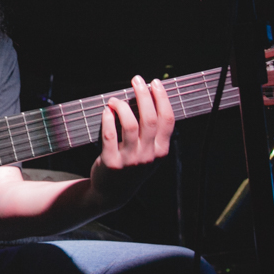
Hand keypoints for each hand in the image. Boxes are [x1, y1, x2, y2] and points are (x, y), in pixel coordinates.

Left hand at [90, 75, 174, 197]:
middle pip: (150, 119)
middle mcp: (148, 155)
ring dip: (121, 107)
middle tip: (137, 80)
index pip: (167, 120)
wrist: (112, 193)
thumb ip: (152, 133)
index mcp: (161, 151)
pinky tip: (106, 110)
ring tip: (114, 99)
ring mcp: (130, 160)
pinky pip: (110, 135)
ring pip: (129, 125)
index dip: (162, 99)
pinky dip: (108, 118)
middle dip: (144, 95)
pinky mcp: (111, 162)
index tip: (155, 84)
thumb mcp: (149, 154)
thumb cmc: (131, 167)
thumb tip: (147, 98)